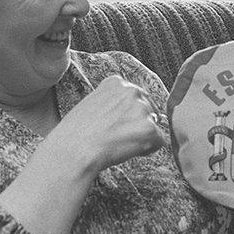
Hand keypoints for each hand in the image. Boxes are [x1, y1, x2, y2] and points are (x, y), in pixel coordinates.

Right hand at [43, 75, 166, 173]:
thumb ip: (115, 104)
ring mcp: (142, 109)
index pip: (135, 97)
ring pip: (153, 126)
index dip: (126, 115)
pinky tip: (125, 151)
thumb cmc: (76, 133)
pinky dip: (147, 150)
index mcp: (117, 82)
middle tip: (115, 137)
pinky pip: (159, 142)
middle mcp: (132, 91)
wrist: (73, 150)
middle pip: (147, 110)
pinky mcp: (150, 129)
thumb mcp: (92, 105)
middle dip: (136, 125)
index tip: (112, 124)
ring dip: (140, 137)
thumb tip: (137, 115)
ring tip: (117, 143)